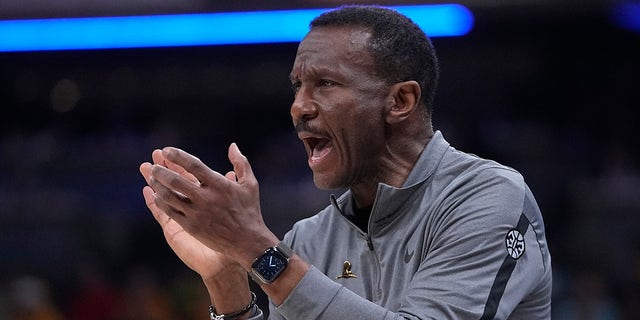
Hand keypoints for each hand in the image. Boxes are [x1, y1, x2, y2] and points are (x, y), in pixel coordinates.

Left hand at [141, 148, 258, 313]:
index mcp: (219, 185)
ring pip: (169, 196)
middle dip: (161, 170)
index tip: (166, 150)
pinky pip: (170, 212)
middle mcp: (206, 198)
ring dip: (157, 185)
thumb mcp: (250, 184)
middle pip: (176, 180)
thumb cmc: (250, 211)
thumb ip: (241, 163)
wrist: (248, 242)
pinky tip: (156, 195)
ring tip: (152, 177)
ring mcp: (197, 214)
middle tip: (154, 165)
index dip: (178, 156)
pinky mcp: (191, 227)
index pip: (193, 165)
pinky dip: (161, 202)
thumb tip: (233, 146)